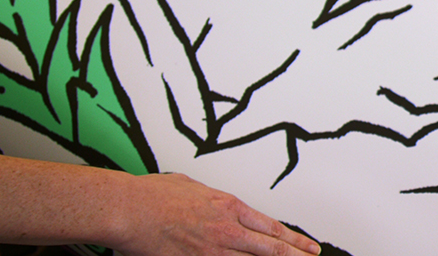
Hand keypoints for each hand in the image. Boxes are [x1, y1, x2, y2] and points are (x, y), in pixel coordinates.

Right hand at [110, 172, 320, 255]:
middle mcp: (226, 230)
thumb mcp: (194, 187)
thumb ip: (212, 201)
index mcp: (229, 207)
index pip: (271, 228)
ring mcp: (212, 251)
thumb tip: (217, 204)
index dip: (293, 240)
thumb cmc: (154, 195)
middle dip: (294, 255)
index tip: (308, 246)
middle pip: (270, 248)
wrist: (129, 209)